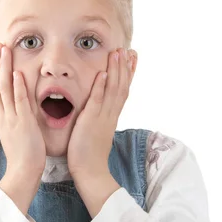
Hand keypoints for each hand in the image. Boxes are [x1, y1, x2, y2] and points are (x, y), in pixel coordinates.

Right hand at [0, 42, 46, 176]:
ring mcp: (11, 118)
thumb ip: (10, 117)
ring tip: (4, 50)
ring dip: (4, 68)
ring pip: (4, 88)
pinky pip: (19, 101)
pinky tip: (17, 73)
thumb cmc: (22, 153)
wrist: (23, 171)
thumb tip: (9, 107)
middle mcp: (1, 114)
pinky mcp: (23, 123)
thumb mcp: (12, 131)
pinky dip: (18, 86)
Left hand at [67, 47, 132, 177]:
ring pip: (113, 90)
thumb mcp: (97, 132)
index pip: (123, 91)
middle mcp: (111, 114)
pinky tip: (103, 73)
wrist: (91, 172)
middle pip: (122, 86)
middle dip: (126, 67)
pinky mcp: (91, 122)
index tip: (132, 58)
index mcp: (112, 116)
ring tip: (119, 53)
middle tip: (130, 49)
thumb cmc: (89, 155)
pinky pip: (98, 101)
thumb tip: (100, 111)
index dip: (128, 74)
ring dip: (116, 71)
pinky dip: (101, 87)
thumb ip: (100, 119)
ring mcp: (102, 117)